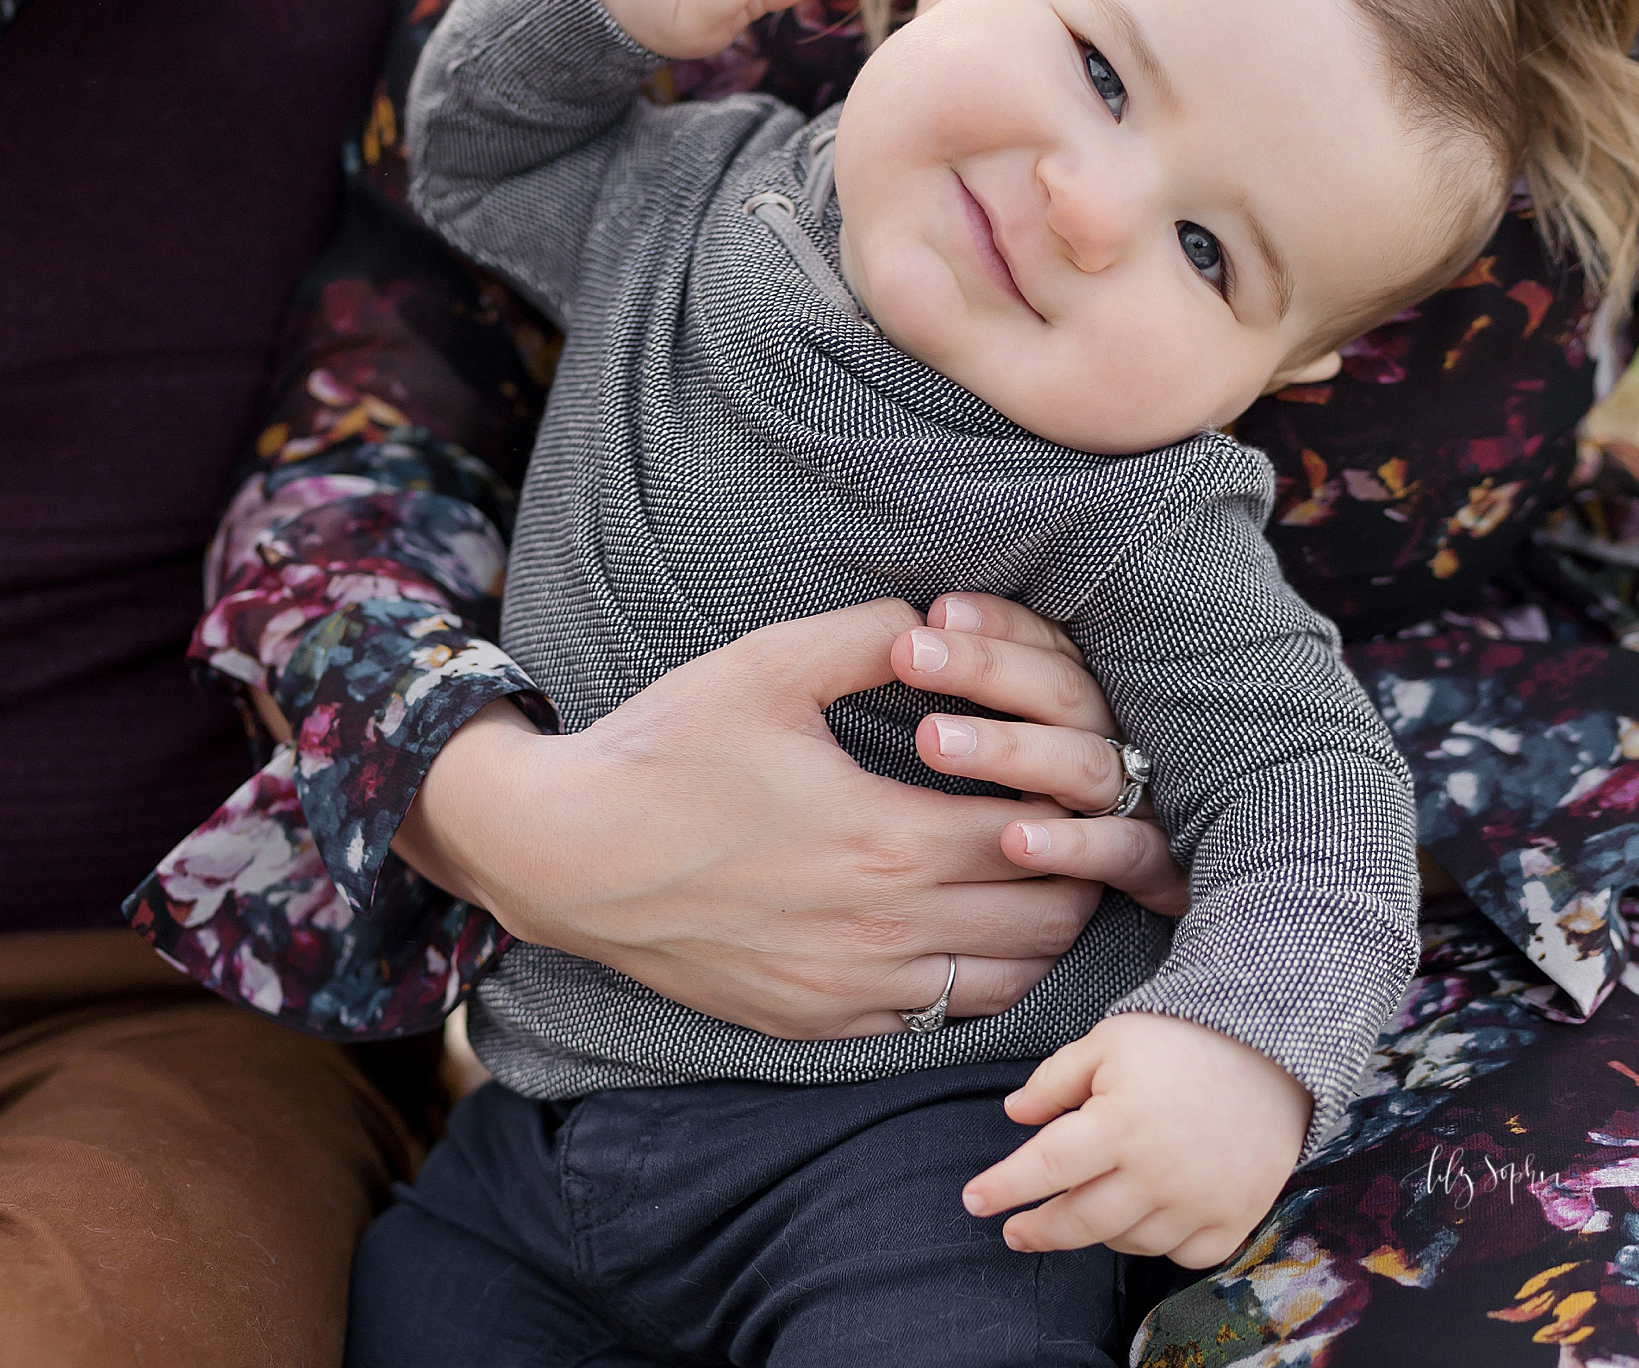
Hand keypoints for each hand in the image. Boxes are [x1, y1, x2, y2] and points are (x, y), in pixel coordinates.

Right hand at [395, 599, 1173, 1038]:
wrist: (564, 854)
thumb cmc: (664, 754)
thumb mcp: (764, 666)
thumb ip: (868, 632)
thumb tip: (936, 616)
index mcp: (889, 841)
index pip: (1046, 840)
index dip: (1074, 806)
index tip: (1065, 771)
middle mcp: (885, 934)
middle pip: (1048, 921)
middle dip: (1073, 870)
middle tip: (1062, 821)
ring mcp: (852, 991)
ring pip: (1007, 983)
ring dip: (1031, 931)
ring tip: (1017, 875)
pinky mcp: (817, 1023)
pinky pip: (936, 1020)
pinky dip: (968, 978)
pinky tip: (948, 925)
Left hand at [894, 594, 1190, 917]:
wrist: (1142, 935)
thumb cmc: (973, 815)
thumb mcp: (959, 729)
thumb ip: (933, 680)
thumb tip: (890, 630)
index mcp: (1070, 707)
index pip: (1043, 647)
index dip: (995, 626)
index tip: (935, 613)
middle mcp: (1108, 746)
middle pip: (1062, 694)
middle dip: (987, 669)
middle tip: (910, 655)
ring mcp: (1137, 806)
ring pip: (1085, 767)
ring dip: (1014, 750)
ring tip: (932, 741)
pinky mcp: (1156, 872)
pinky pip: (1126, 854)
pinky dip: (1076, 844)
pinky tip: (1014, 840)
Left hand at [962, 1012, 1310, 1266]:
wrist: (1274, 1047)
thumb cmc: (1181, 1038)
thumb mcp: (1107, 1041)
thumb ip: (1054, 1081)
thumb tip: (1013, 1115)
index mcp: (1118, 1124)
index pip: (1045, 1168)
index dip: (1004, 1188)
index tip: (974, 1201)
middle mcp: (1157, 1173)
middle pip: (1080, 1220)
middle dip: (1038, 1230)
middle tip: (1013, 1232)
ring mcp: (1198, 1201)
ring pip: (1128, 1241)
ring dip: (1095, 1232)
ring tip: (1080, 1213)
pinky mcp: (1235, 1216)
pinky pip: (1184, 1255)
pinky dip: (1157, 1245)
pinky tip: (1141, 1224)